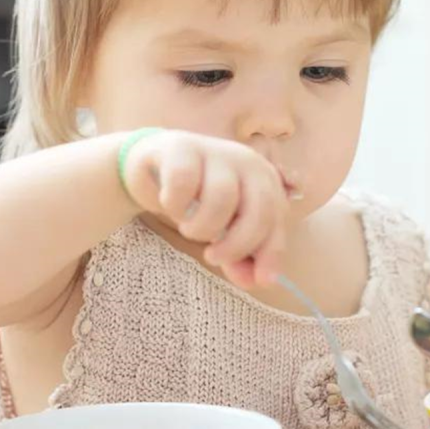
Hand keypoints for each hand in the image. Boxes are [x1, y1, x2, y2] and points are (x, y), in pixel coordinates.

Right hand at [122, 129, 288, 288]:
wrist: (154, 164)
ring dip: (202, 227)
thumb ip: (240, 254)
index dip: (269, 252)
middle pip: (259, 209)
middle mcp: (247, 161)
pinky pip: (184, 185)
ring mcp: (215, 150)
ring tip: (189, 229)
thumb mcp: (223, 229)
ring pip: (221, 198)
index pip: (276, 220)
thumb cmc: (197, 198)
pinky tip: (172, 206)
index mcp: (264, 180)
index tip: (259, 281)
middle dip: (238, 244)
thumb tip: (254, 281)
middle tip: (213, 258)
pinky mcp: (182, 147)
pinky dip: (176, 205)